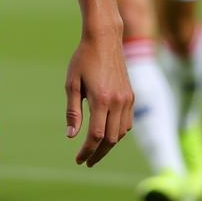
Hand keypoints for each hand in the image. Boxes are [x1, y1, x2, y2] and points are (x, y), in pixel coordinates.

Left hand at [64, 31, 133, 166]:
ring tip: (95, 150)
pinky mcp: (131, 96)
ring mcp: (127, 100)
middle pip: (110, 140)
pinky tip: (107, 134)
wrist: (104, 39)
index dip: (86, 151)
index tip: (78, 160)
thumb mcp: (72, 84)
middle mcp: (117, 102)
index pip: (95, 136)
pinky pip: (127, 123)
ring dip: (108, 145)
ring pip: (120, 133)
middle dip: (98, 153)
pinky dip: (117, 133)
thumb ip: (73, 111)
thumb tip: (71, 136)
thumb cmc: (83, 59)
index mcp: (101, 100)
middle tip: (86, 161)